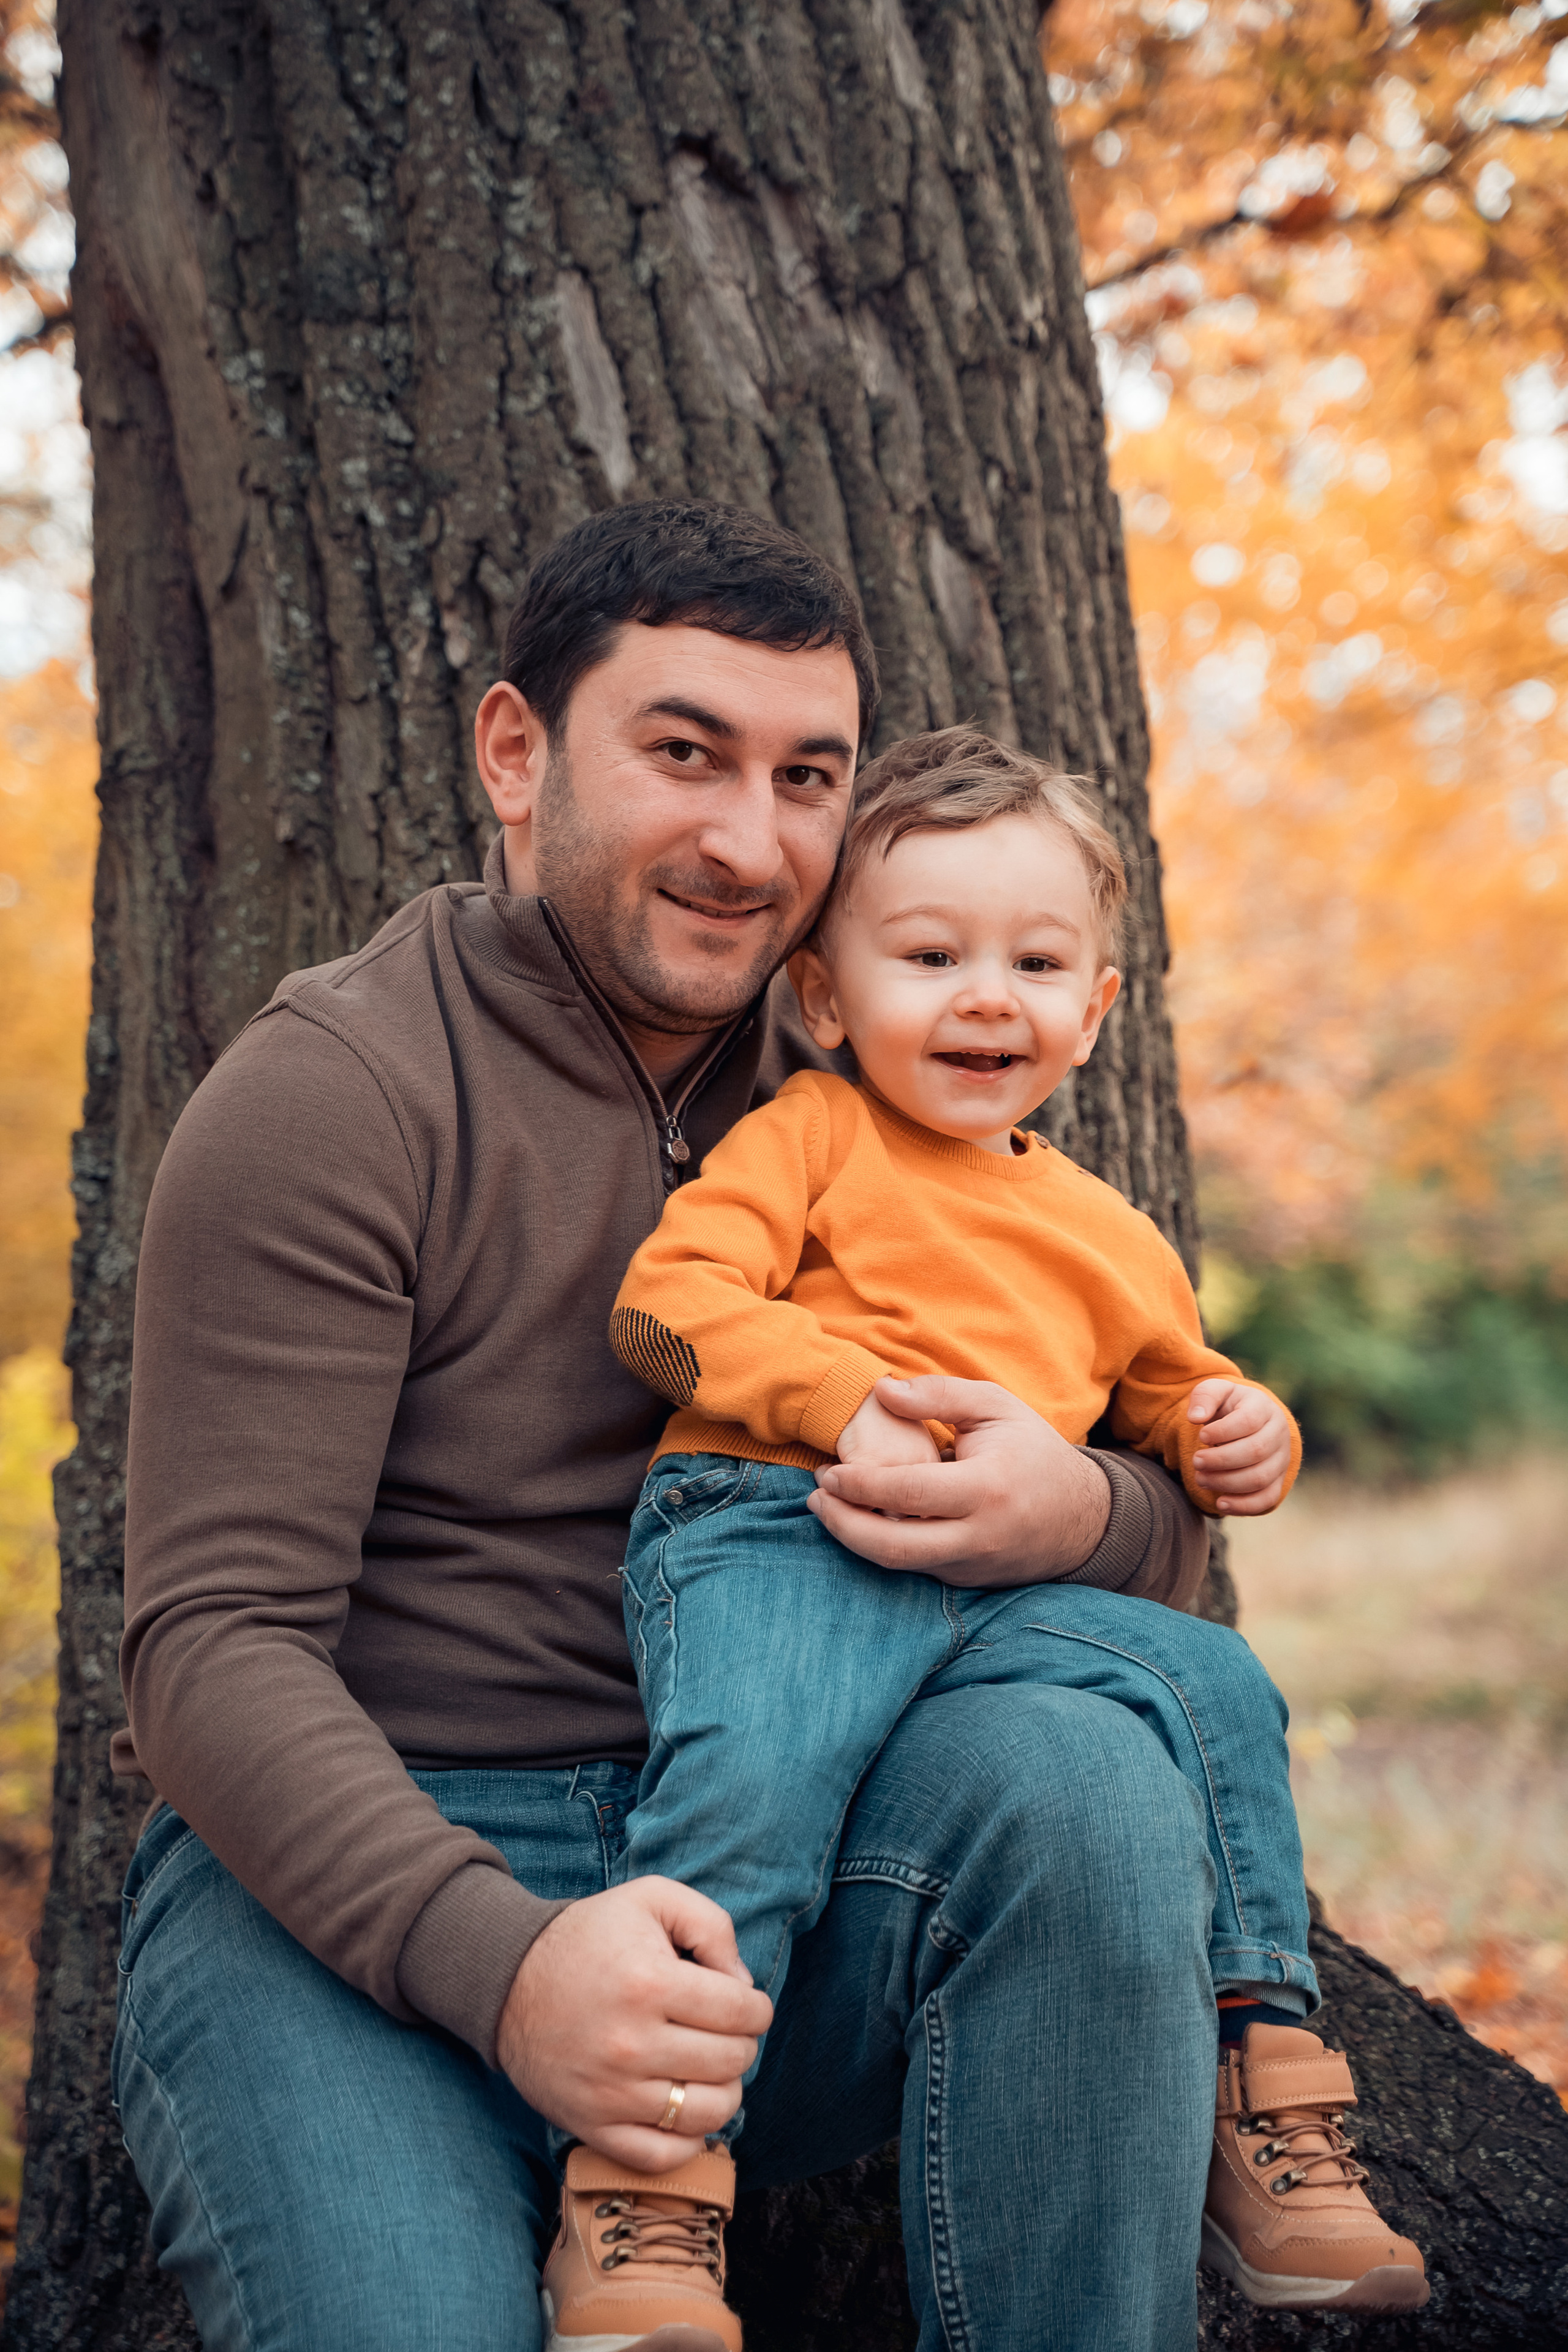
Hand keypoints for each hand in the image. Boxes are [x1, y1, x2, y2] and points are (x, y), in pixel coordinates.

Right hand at [496, 1878, 772, 2172]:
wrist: (508, 1980)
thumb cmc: (590, 1937)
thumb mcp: (651, 1899)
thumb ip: (711, 1926)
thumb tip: (743, 1984)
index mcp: (650, 1982)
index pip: (742, 2012)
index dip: (756, 2007)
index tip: (744, 2003)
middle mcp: (631, 2043)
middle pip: (731, 2062)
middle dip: (742, 2044)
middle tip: (724, 2031)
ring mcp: (611, 2092)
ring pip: (708, 2113)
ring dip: (725, 2091)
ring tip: (709, 2069)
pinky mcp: (593, 2125)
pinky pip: (664, 2156)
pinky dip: (689, 2141)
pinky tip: (685, 2108)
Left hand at [807, 1376, 1110, 1586]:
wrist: (1084, 1518)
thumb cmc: (1032, 1451)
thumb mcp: (996, 1406)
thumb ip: (938, 1394)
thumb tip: (881, 1390)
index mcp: (987, 1488)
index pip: (908, 1492)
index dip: (860, 1485)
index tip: (828, 1470)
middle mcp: (979, 1537)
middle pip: (893, 1547)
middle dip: (842, 1524)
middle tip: (815, 1496)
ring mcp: (972, 1566)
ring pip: (899, 1564)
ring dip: (854, 1539)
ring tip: (826, 1508)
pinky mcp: (966, 1581)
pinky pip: (915, 1568)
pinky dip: (882, 1546)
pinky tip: (862, 1520)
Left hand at [1188, 1379, 1292, 1514]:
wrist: (1249, 1421)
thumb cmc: (1228, 1406)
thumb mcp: (1216, 1391)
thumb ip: (1204, 1397)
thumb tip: (1195, 1417)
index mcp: (1264, 1408)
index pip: (1248, 1421)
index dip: (1223, 1431)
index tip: (1201, 1435)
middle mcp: (1278, 1434)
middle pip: (1255, 1451)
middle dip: (1220, 1459)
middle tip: (1196, 1461)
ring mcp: (1281, 1460)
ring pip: (1260, 1478)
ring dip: (1226, 1482)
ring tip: (1201, 1478)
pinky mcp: (1277, 1481)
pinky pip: (1267, 1499)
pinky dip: (1244, 1505)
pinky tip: (1220, 1503)